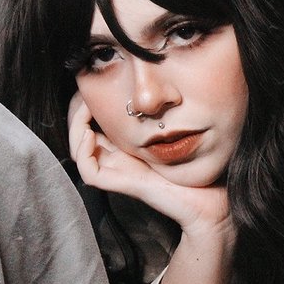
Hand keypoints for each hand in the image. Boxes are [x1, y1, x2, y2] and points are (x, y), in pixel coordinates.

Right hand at [67, 93, 230, 236]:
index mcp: (128, 146)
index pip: (95, 123)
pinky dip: (82, 151)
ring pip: (79, 151)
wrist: (208, 198)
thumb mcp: (174, 128)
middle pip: (82, 134)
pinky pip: (88, 170)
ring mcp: (118, 172)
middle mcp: (119, 159)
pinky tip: (90, 133)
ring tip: (85, 109)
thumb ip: (160, 111)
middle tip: (85, 94)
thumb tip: (152, 87)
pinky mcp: (121, 184)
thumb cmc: (198, 163)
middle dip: (78, 112)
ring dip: (76, 128)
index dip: (88, 105)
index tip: (93, 86)